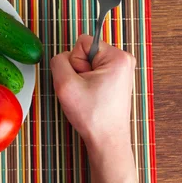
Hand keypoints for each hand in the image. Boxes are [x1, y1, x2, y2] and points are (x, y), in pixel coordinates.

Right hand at [50, 35, 135, 154]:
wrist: (106, 140)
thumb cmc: (92, 116)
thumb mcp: (65, 84)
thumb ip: (58, 61)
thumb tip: (62, 58)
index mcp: (117, 57)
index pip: (82, 42)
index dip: (74, 61)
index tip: (81, 81)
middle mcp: (123, 60)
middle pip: (85, 52)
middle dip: (78, 70)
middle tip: (84, 90)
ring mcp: (121, 71)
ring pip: (88, 63)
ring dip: (82, 79)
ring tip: (88, 95)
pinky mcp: (116, 80)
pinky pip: (93, 72)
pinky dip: (88, 84)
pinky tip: (92, 97)